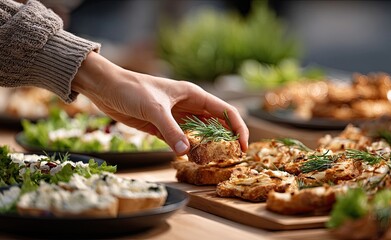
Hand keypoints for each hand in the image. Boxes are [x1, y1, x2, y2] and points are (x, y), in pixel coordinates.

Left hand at [72, 52, 248, 154]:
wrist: (106, 87)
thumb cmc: (131, 89)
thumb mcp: (154, 109)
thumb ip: (171, 130)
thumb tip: (187, 152)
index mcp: (194, 95)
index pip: (225, 112)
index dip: (238, 128)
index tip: (243, 147)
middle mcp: (189, 106)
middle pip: (215, 124)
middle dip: (225, 141)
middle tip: (230, 159)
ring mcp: (176, 117)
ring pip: (199, 134)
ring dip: (207, 147)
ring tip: (213, 163)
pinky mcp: (163, 127)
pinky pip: (181, 140)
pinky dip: (188, 150)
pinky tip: (191, 160)